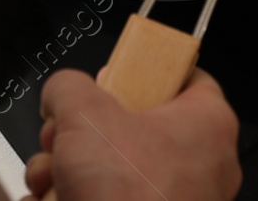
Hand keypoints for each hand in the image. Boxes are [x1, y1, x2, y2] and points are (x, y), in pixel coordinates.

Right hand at [23, 69, 240, 200]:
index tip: (112, 75)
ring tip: (50, 178)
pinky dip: (72, 199)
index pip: (184, 76)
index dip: (141, 70)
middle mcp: (201, 165)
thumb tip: (61, 93)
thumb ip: (69, 87)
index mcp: (207, 124)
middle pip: (131, 126)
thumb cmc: (129, 196)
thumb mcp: (84, 113)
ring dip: (66, 169)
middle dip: (81, 132)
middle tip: (64, 135)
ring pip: (111, 169)